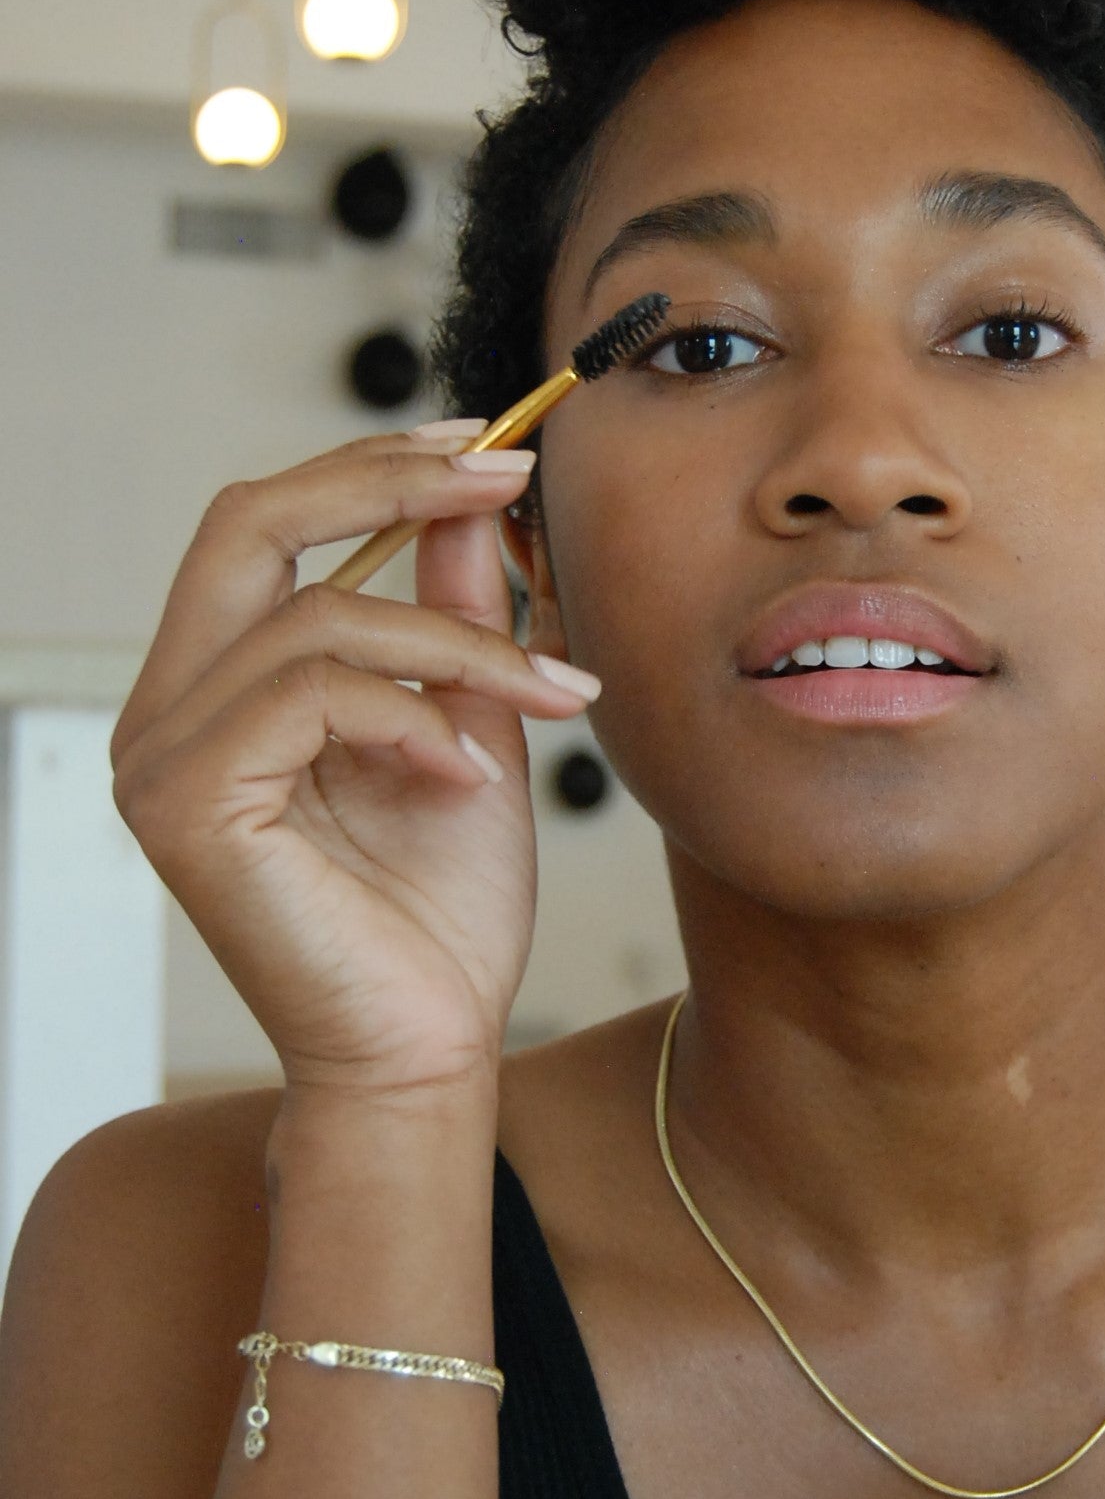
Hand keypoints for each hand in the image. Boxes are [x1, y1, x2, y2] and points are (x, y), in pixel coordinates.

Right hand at [112, 425, 597, 1099]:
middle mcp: (169, 708)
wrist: (431, 1049)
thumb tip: (473, 502)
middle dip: (385, 480)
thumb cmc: (440, 915)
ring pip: (317, 617)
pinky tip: (474, 775)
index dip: (373, 467)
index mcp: (222, 683)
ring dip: (458, 645)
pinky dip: (416, 717)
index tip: (490, 449)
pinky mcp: (188, 804)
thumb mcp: (467, 728)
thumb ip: (453, 618)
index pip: (266, 525)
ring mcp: (163, 756)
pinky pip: (311, 695)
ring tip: (547, 699)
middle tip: (505, 474)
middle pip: (247, 520)